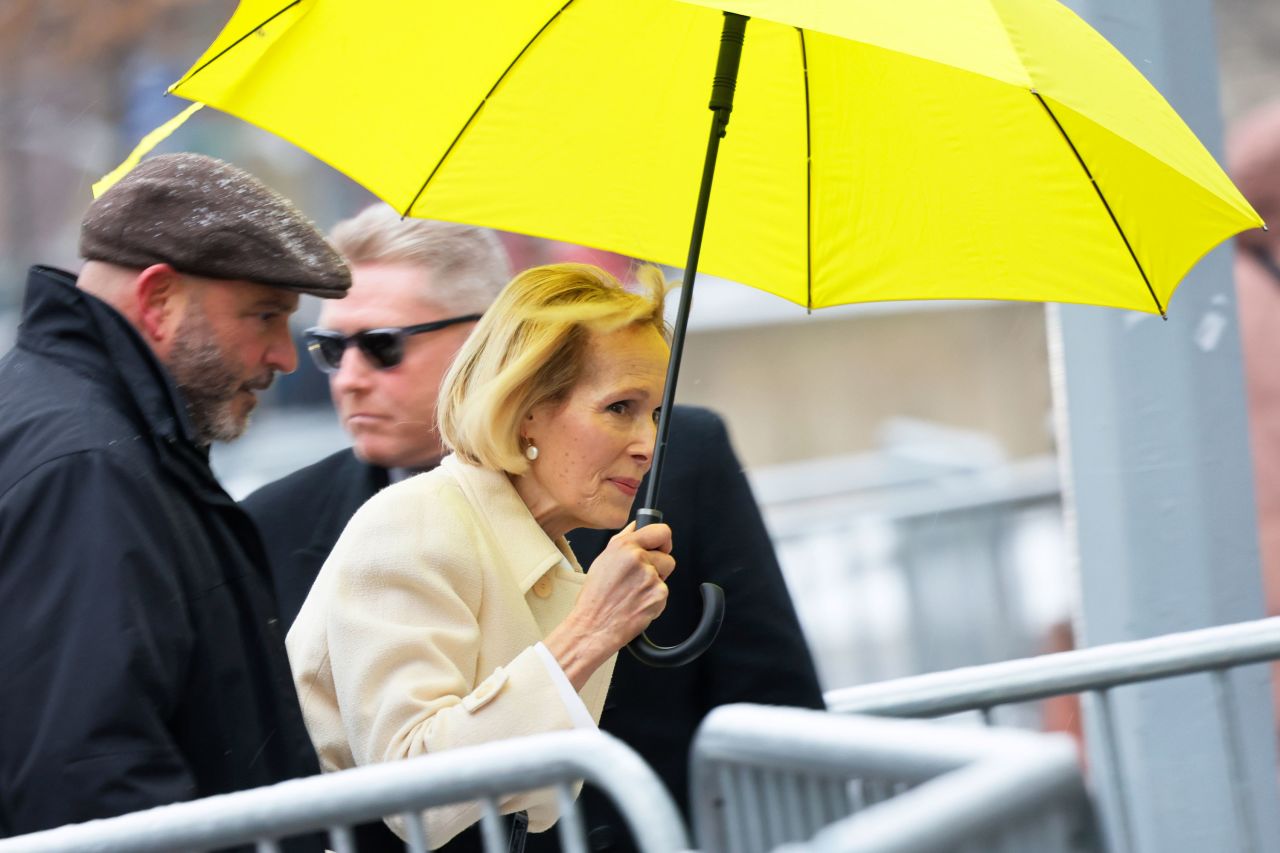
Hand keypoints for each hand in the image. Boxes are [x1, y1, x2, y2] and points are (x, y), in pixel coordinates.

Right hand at [545, 522, 674, 689]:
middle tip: (640, 579)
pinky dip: (654, 600)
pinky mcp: (658, 594)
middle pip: (667, 557)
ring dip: (655, 584)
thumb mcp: (603, 560)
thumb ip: (623, 540)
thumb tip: (635, 526)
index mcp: (624, 546)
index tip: (662, 546)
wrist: (594, 626)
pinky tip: (637, 604)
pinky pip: (664, 593)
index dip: (664, 540)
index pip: (661, 531)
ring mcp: (650, 576)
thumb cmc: (595, 598)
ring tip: (634, 593)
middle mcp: (638, 558)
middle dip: (659, 567)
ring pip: (665, 576)